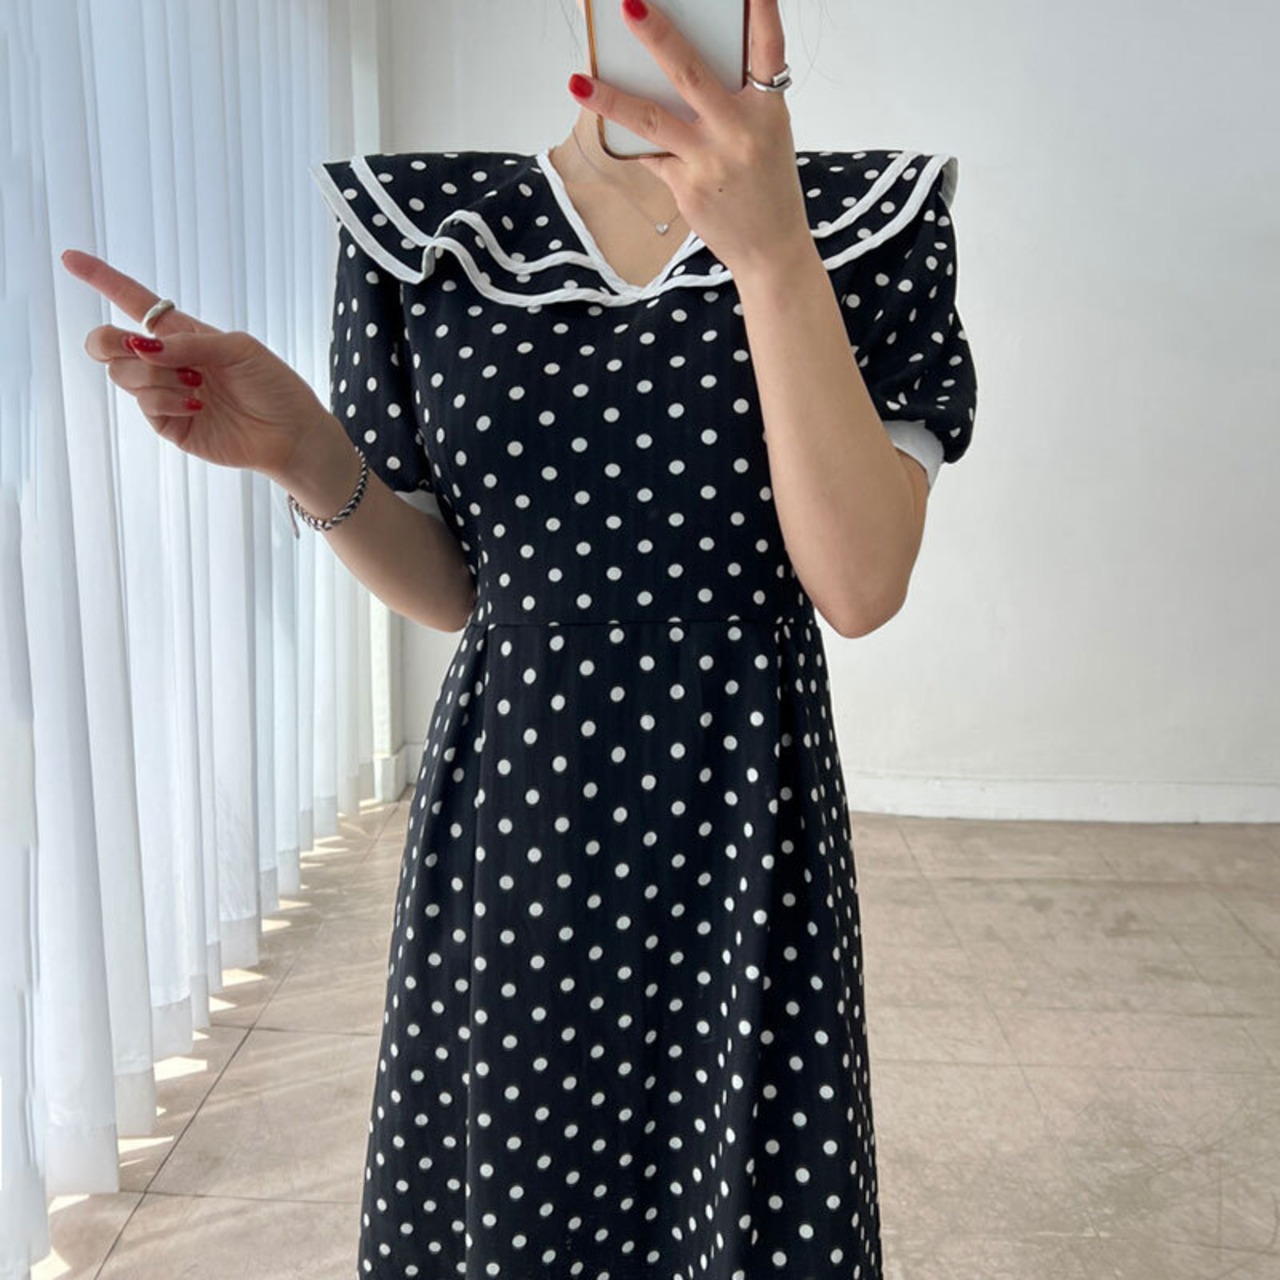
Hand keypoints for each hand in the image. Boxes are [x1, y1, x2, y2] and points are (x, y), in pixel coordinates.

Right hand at [61, 248, 333, 481]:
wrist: (292, 434)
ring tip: (197, 384)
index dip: (100, 278)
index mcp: (182, 333)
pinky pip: (146, 404)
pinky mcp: (169, 424)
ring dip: (155, 375)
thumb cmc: (274, 385)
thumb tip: (143, 346)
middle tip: (141, 349)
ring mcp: (164, 393)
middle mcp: (167, 361)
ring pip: (123, 374)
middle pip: (107, 342)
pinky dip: (168, 398)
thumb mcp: (239, 349)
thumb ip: (190, 343)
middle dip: (110, 341)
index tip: (69, 257)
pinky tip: (198, 403)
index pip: (133, 301)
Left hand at [570, 0, 810, 276]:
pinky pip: (650, 153)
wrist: (771, 250)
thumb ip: (731, 102)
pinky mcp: (686, 188)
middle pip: (691, 75)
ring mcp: (710, 161)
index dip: (760, 10)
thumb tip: (673, 68)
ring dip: (612, 98)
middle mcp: (739, 132)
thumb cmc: (766, 184)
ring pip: (653, 120)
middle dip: (658, 37)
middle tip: (626, 5)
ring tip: (577, 80)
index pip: (767, 49)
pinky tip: (602, 116)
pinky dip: (628, 136)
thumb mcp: (765, 134)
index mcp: (768, 110)